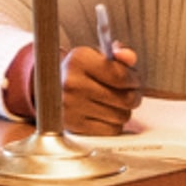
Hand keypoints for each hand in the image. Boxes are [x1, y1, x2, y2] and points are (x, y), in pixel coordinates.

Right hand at [3, 41, 140, 133]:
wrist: (51, 86)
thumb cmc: (80, 70)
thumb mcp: (96, 55)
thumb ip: (118, 55)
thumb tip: (129, 57)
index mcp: (79, 60)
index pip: (121, 76)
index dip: (135, 80)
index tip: (134, 80)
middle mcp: (72, 83)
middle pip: (125, 99)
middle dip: (134, 96)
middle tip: (131, 93)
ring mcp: (71, 106)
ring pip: (121, 116)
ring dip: (123, 110)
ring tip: (115, 102)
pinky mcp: (74, 126)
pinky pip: (111, 130)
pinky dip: (114, 123)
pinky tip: (106, 113)